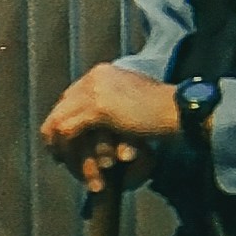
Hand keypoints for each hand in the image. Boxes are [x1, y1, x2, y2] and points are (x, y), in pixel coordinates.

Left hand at [38, 63, 184, 189]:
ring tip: (64, 163)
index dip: (63, 119)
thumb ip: (111, 104)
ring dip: (61, 145)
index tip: (63, 139)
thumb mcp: (131, 100)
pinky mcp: (98, 108)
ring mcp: (94, 91)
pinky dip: (66, 149)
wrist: (180, 111)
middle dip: (56, 134)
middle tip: (58, 155)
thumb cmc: (163, 111)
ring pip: (60, 121)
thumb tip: (92, 122)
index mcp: (101, 72)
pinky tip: (70, 162)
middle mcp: (94, 77)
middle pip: (61, 108)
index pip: (70, 96)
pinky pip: (67, 131)